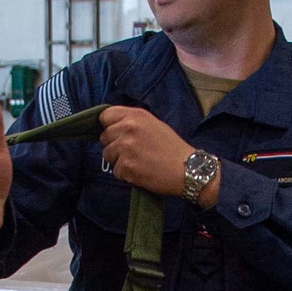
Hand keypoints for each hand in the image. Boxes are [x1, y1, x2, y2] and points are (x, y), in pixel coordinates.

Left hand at [100, 105, 214, 201]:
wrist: (187, 169)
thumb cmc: (172, 147)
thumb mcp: (153, 124)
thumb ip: (133, 122)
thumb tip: (113, 126)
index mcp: (135, 115)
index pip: (105, 116)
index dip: (109, 126)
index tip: (115, 134)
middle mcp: (128, 128)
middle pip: (104, 137)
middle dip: (114, 145)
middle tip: (132, 152)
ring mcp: (125, 148)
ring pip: (107, 155)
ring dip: (118, 161)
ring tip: (138, 162)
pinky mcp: (126, 166)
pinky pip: (116, 171)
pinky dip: (126, 175)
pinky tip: (141, 172)